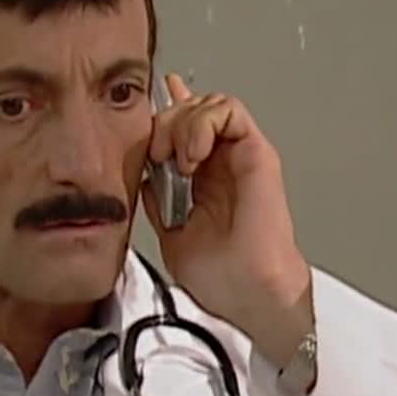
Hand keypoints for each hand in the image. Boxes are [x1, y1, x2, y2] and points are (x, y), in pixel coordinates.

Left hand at [141, 74, 313, 368]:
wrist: (247, 291)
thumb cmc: (222, 276)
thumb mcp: (170, 233)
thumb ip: (158, 199)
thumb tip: (145, 172)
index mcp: (202, 180)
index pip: (184, 128)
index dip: (163, 114)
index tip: (139, 114)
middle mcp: (222, 163)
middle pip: (189, 109)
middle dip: (164, 123)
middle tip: (157, 156)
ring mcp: (239, 156)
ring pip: (208, 104)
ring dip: (182, 123)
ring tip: (177, 160)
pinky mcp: (257, 152)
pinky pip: (230, 111)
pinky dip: (204, 122)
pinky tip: (192, 154)